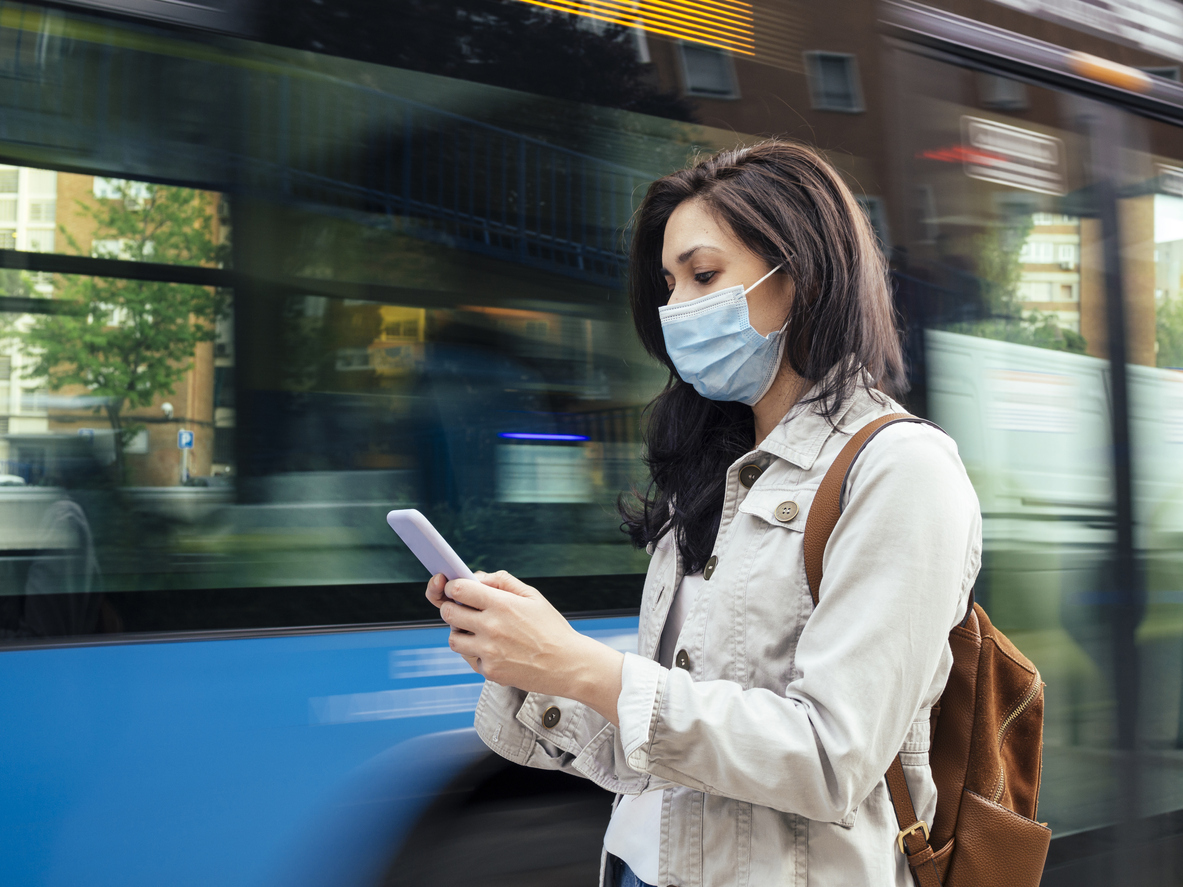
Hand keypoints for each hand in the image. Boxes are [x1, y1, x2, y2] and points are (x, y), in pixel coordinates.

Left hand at [424, 570, 623, 723]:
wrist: (568, 665)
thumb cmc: (551, 629)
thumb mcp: (533, 596)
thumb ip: (503, 581)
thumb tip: (478, 577)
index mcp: (502, 604)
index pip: (459, 589)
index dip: (453, 587)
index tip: (456, 590)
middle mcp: (492, 627)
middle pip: (449, 613)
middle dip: (452, 608)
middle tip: (463, 609)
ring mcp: (489, 651)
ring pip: (453, 638)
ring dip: (460, 632)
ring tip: (477, 631)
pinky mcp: (490, 671)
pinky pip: (469, 658)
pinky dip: (477, 653)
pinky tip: (494, 650)